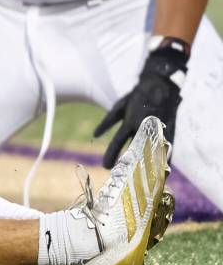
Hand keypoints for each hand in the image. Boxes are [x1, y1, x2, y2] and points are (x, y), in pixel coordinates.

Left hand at [94, 47, 185, 167]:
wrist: (158, 85)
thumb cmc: (135, 97)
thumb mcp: (118, 107)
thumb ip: (108, 121)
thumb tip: (95, 134)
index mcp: (130, 121)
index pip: (118, 142)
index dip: (111, 154)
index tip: (105, 167)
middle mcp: (144, 127)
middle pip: (135, 150)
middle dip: (129, 164)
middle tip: (123, 178)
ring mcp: (157, 128)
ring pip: (152, 150)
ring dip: (147, 164)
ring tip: (144, 179)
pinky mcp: (168, 129)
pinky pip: (167, 146)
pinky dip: (165, 157)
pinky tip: (164, 168)